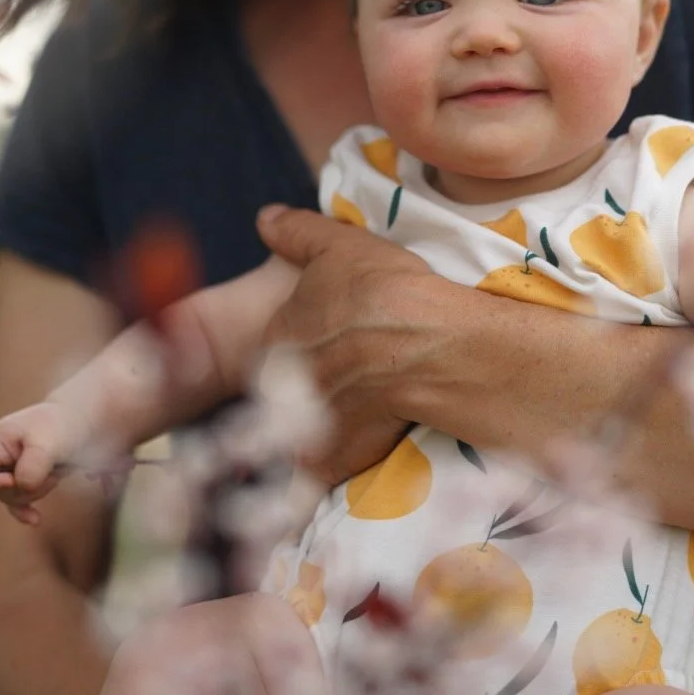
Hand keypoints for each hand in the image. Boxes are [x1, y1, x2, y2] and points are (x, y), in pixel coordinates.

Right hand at [0, 402, 73, 524]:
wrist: (80, 423)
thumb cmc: (61, 426)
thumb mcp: (48, 442)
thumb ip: (33, 464)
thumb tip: (22, 487)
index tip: (14, 480)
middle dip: (26, 486)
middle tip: (49, 470)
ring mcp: (8, 471)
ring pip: (14, 497)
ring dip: (38, 489)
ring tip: (55, 470)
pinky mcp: (23, 482)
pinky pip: (19, 504)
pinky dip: (26, 511)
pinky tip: (34, 519)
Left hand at [256, 205, 441, 485]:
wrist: (429, 347)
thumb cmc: (385, 290)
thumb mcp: (341, 245)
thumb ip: (297, 232)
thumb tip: (263, 217)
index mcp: (276, 336)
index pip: (276, 347)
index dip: (302, 348)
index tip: (328, 349)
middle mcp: (279, 384)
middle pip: (282, 393)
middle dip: (301, 394)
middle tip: (341, 385)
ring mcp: (301, 426)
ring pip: (294, 436)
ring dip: (310, 434)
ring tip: (345, 426)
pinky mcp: (328, 462)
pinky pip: (313, 478)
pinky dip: (322, 474)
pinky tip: (343, 464)